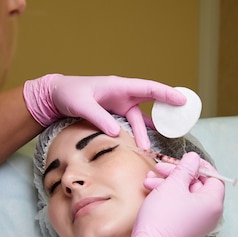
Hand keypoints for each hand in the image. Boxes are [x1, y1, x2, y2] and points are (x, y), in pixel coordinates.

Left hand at [23, 74, 185, 147]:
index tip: (181, 101)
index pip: (149, 88)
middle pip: (151, 103)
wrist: (56, 96)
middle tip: (178, 125)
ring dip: (144, 133)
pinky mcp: (114, 115)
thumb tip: (116, 133)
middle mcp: (123, 95)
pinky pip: (130, 125)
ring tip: (147, 149)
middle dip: (165, 113)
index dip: (166, 94)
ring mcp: (120, 105)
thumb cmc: (68, 94)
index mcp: (119, 86)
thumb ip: (99, 117)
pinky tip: (140, 146)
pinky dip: (136, 135)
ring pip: (139, 120)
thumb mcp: (82, 105)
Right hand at [116, 152, 224, 236]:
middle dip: (176, 174)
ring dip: (167, 184)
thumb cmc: (164, 216)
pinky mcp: (184, 227)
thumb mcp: (174, 185)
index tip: (184, 160)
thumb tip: (194, 158)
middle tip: (160, 167)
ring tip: (149, 179)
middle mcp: (209, 214)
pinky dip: (167, 196)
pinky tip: (150, 189)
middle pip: (197, 185)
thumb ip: (186, 168)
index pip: (214, 178)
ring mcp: (197, 222)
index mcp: (213, 203)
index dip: (199, 166)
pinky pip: (180, 206)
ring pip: (185, 194)